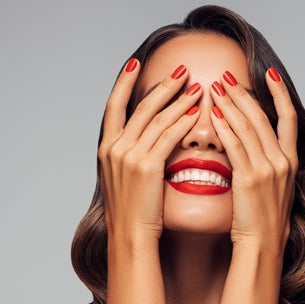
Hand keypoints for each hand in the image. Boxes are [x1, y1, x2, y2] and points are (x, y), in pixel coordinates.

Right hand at [98, 61, 201, 240]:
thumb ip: (130, 156)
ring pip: (158, 118)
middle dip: (163, 85)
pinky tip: (196, 113)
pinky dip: (183, 122)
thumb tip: (145, 140)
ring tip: (197, 87)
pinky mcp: (147, 167)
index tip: (136, 64)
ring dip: (180, 100)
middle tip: (182, 69)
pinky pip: (168, 137)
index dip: (124, 82)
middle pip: (141, 106)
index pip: (113, 105)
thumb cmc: (131, 212)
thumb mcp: (122, 179)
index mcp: (106, 148)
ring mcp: (129, 156)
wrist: (129, 237)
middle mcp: (114, 147)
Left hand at [210, 68, 297, 253]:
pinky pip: (236, 147)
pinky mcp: (249, 179)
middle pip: (262, 116)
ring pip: (248, 127)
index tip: (268, 73)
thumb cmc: (266, 220)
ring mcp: (267, 169)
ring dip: (230, 104)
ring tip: (216, 88)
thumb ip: (269, 164)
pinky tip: (215, 115)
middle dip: (243, 93)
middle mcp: (282, 161)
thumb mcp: (276, 188)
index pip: (288, 117)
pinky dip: (226, 129)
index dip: (279, 93)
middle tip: (227, 76)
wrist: (263, 245)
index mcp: (290, 161)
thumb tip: (255, 146)